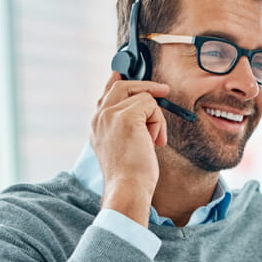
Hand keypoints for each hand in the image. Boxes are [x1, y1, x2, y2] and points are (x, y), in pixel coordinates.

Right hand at [92, 72, 168, 222]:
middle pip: (121, 86)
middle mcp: (99, 117)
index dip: (117, 81)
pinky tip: (155, 140)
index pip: (105, 94)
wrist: (128, 188)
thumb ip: (125, 124)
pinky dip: (159, 122)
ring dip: (155, 117)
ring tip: (154, 139)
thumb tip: (143, 104)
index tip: (122, 73)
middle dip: (145, 87)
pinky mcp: (125, 116)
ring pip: (142, 96)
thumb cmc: (130, 174)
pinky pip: (151, 104)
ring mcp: (110, 115)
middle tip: (164, 91)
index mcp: (97, 126)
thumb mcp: (124, 146)